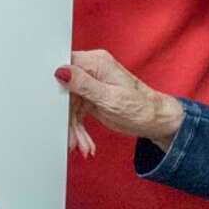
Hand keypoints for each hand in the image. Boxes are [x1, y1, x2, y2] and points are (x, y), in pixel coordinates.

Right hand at [55, 50, 184, 146]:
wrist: (156, 121)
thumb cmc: (142, 108)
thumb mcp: (111, 98)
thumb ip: (84, 84)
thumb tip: (61, 71)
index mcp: (96, 62)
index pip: (64, 66)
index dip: (53, 85)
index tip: (52, 108)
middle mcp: (92, 70)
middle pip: (64, 90)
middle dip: (66, 117)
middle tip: (71, 138)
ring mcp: (90, 84)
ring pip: (67, 105)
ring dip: (72, 127)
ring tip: (81, 145)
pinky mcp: (90, 97)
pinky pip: (75, 112)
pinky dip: (77, 128)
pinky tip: (83, 142)